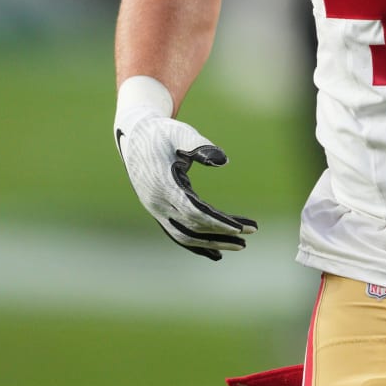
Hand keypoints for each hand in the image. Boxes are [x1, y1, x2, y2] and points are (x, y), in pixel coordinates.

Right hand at [114, 78, 256, 259]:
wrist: (135, 137)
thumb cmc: (162, 132)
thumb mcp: (181, 133)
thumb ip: (201, 146)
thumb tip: (223, 161)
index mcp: (163, 184)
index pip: (193, 211)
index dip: (216, 222)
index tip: (239, 228)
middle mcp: (156, 202)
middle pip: (191, 228)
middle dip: (221, 233)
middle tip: (250, 233)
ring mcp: (155, 209)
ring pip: (184, 236)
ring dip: (212, 243)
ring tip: (240, 245)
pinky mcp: (158, 211)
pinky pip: (178, 234)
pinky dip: (197, 245)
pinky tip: (217, 252)